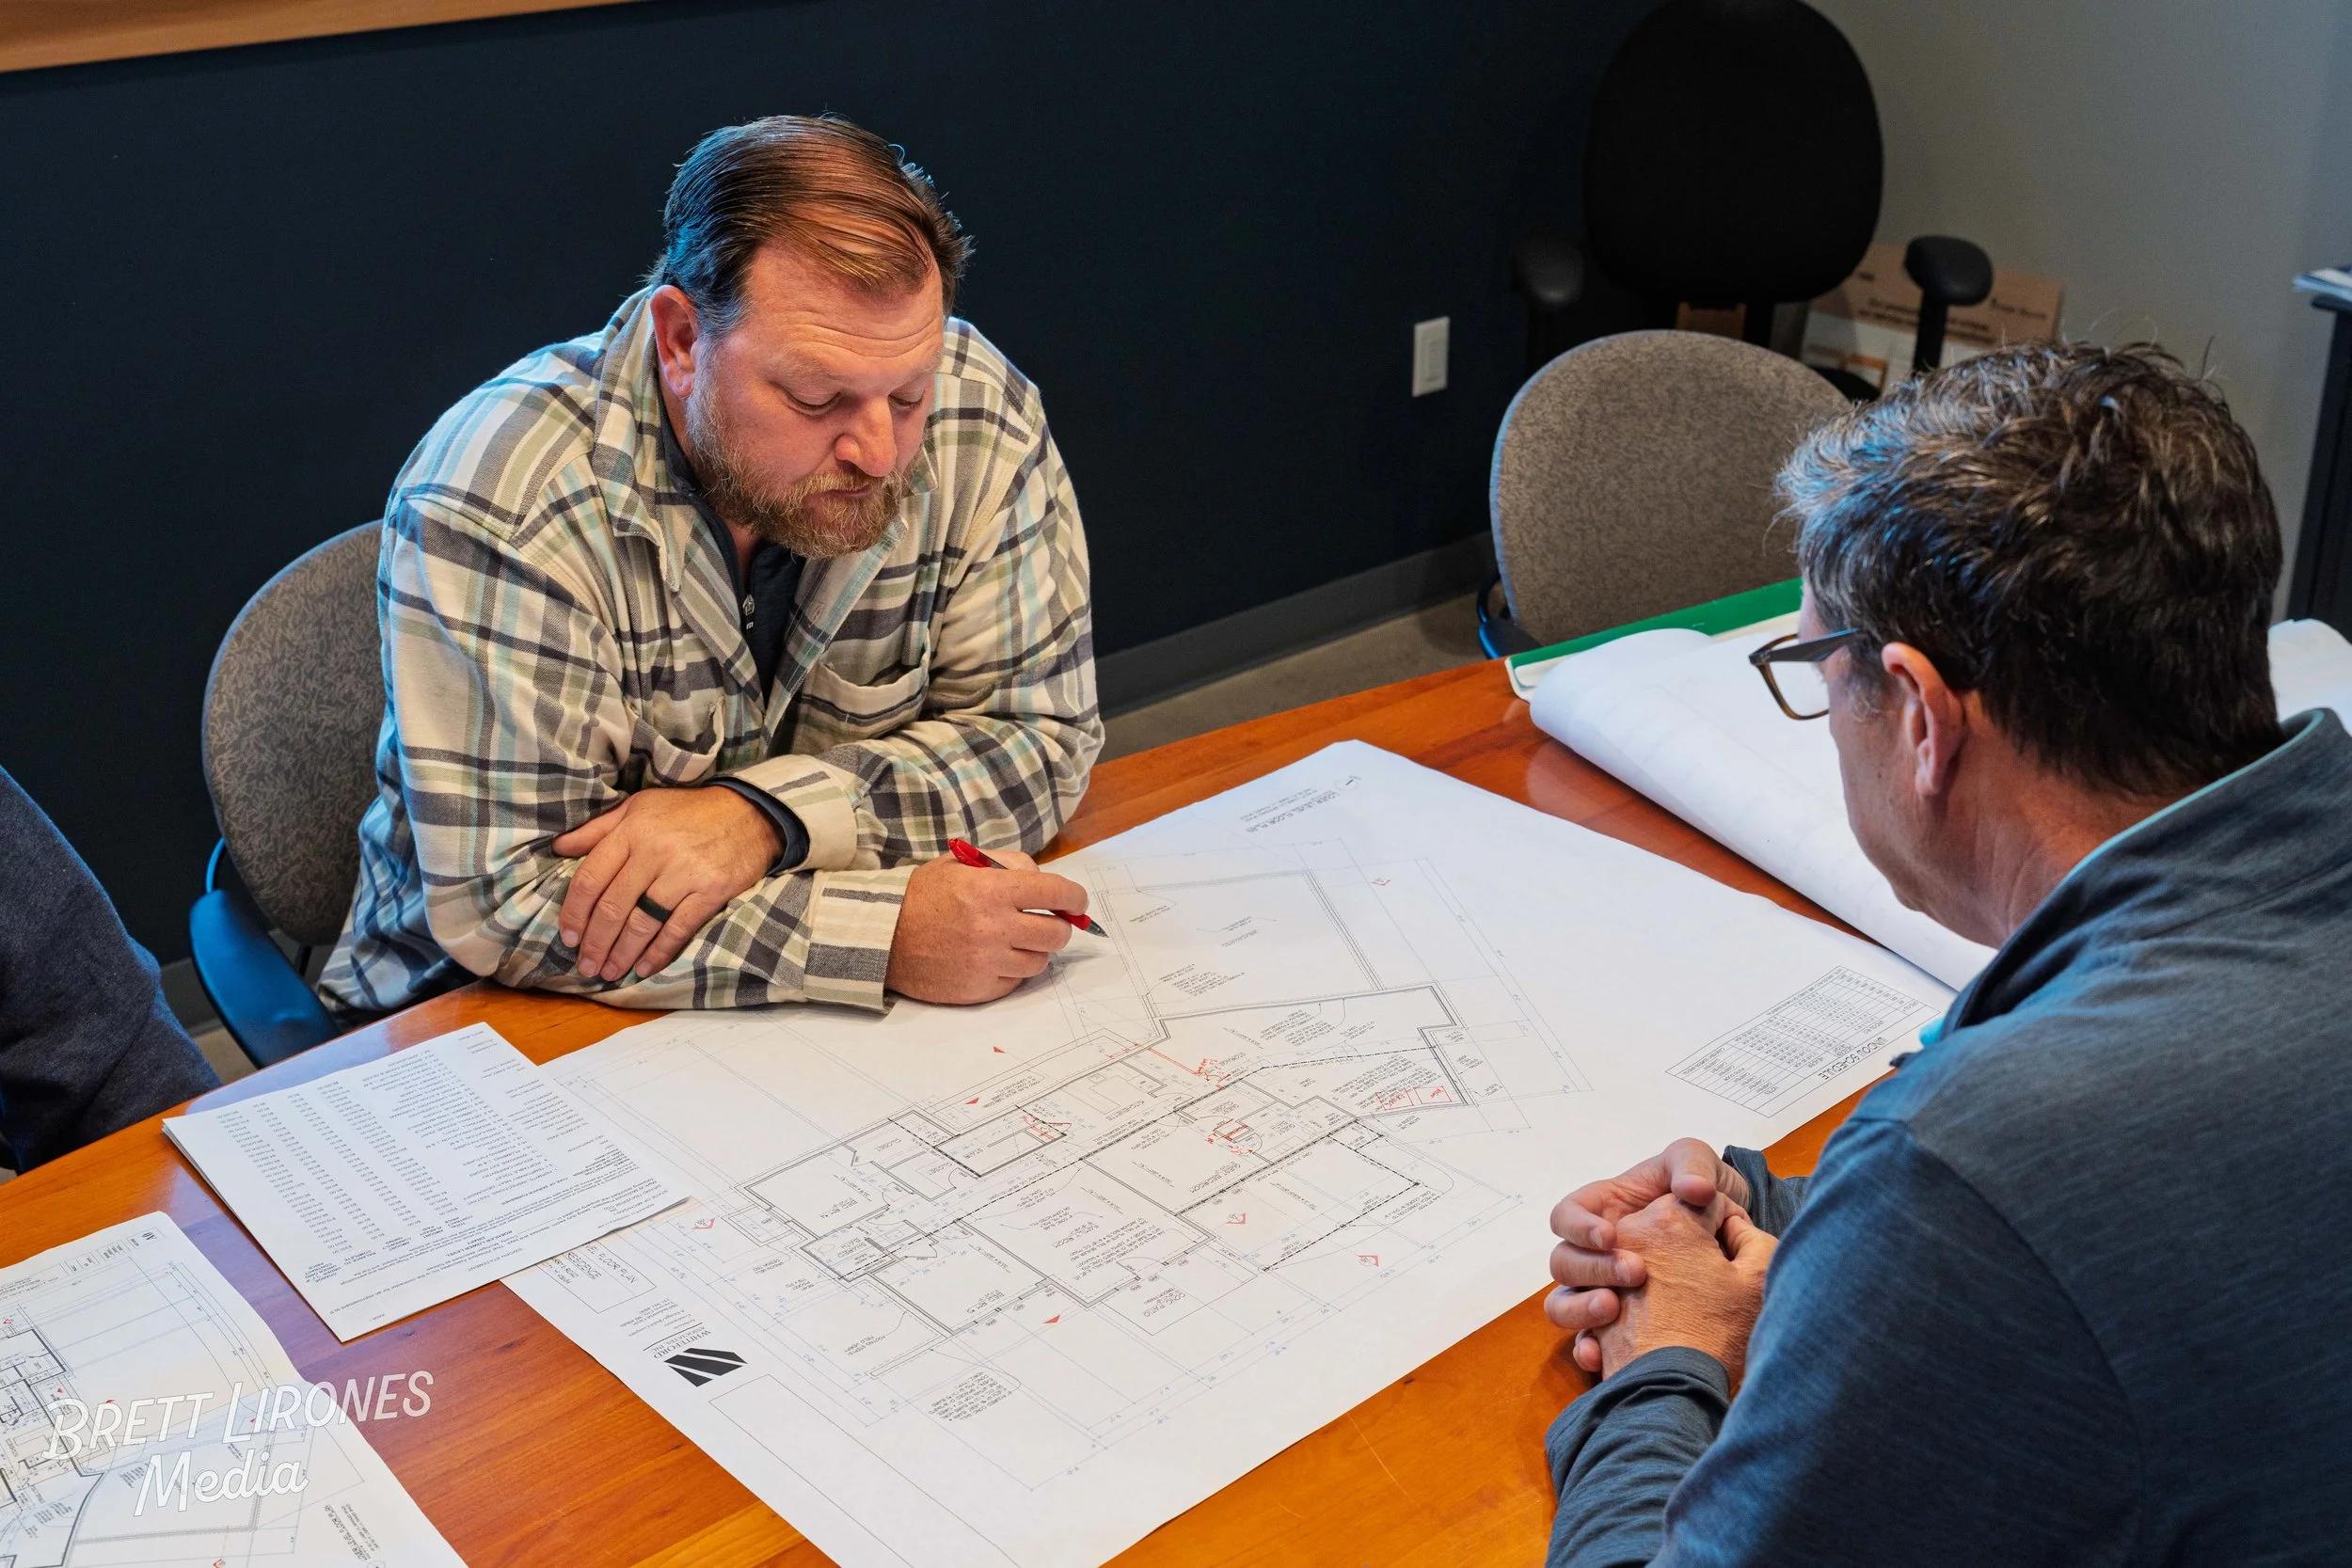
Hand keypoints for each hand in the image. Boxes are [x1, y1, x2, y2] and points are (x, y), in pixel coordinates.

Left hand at [552, 788, 782, 981]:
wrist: (750, 812)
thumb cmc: (688, 811)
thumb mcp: (639, 807)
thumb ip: (598, 829)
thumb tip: (559, 848)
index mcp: (632, 830)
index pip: (591, 878)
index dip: (575, 912)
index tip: (567, 936)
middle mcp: (655, 851)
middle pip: (614, 906)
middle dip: (595, 942)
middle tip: (586, 965)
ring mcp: (684, 872)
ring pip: (642, 922)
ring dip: (622, 953)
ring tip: (610, 972)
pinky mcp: (711, 890)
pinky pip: (678, 929)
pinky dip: (659, 952)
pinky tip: (644, 968)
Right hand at [884, 849, 1086, 1003]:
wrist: (883, 936)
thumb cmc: (923, 895)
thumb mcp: (962, 863)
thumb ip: (1008, 864)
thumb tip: (1045, 880)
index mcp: (992, 890)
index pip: (1056, 893)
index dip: (1075, 897)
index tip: (1077, 902)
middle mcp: (994, 927)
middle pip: (1057, 934)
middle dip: (1059, 926)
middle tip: (1048, 923)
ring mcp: (987, 961)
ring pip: (1040, 961)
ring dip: (1034, 950)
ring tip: (1014, 941)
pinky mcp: (979, 988)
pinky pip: (1016, 982)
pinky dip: (1012, 970)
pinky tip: (994, 958)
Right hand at [1545, 1137, 1750, 1370]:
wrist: (1728, 1238)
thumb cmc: (1702, 1193)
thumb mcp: (1697, 1165)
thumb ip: (1691, 1166)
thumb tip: (1693, 1191)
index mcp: (1600, 1210)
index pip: (1565, 1216)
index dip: (1578, 1228)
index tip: (1610, 1237)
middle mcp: (1594, 1252)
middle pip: (1563, 1263)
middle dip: (1593, 1269)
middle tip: (1635, 1273)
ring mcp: (1602, 1288)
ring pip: (1563, 1304)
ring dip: (1581, 1309)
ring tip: (1614, 1311)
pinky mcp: (1616, 1325)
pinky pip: (1587, 1341)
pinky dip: (1588, 1349)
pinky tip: (1602, 1356)